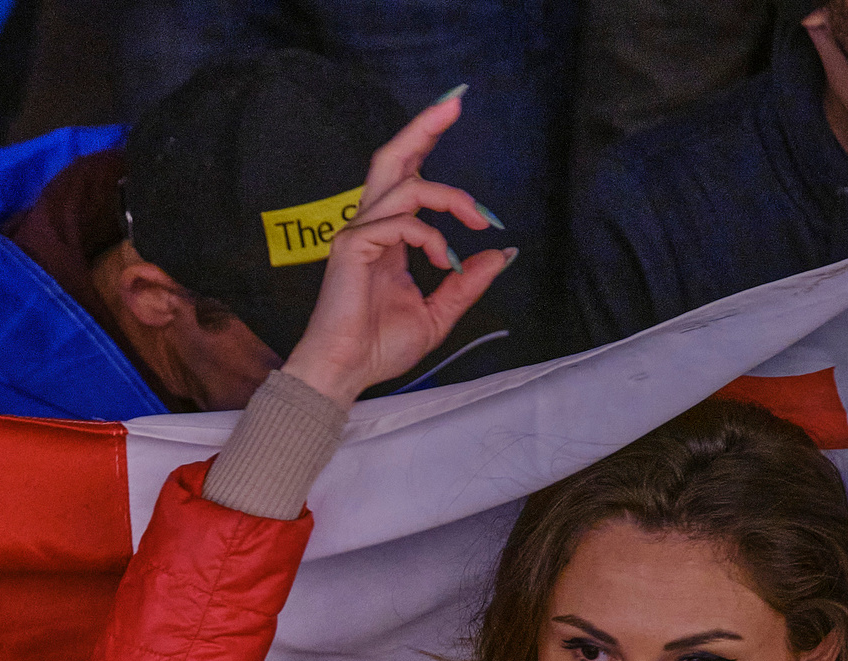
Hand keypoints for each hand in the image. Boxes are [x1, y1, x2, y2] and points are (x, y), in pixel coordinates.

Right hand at [280, 91, 513, 407]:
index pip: (408, 177)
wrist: (345, 373)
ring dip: (451, 197)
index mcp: (389, 237)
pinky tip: (446, 261)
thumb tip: (502, 254)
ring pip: (404, 186)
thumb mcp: (438, 314)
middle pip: (392, 159)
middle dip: (423, 127)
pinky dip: (431, 236)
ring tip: (479, 220)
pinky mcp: (352, 248)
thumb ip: (466, 283)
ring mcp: (358, 235)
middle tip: (456, 101)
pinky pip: (401, 223)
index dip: (428, 144)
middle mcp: (371, 227)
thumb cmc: (378, 347)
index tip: (455, 117)